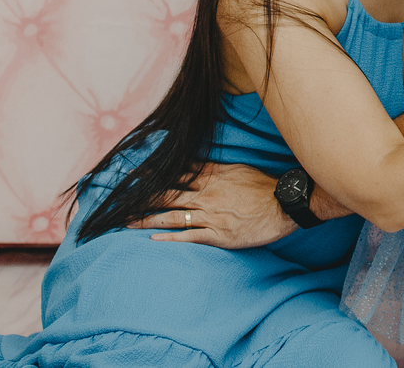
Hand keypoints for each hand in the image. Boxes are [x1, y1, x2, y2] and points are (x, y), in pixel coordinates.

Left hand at [128, 163, 295, 247]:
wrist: (283, 204)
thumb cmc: (263, 186)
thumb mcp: (237, 168)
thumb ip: (212, 167)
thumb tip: (192, 162)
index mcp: (211, 177)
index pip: (174, 174)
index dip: (152, 175)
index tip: (133, 176)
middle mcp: (205, 195)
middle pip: (166, 195)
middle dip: (141, 199)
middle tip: (120, 201)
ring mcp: (210, 215)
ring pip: (171, 217)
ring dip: (147, 220)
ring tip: (127, 223)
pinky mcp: (217, 234)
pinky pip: (188, 236)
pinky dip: (170, 239)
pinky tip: (153, 242)